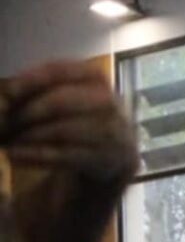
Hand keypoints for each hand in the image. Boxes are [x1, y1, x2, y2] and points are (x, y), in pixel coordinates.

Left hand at [3, 62, 138, 185]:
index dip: (32, 80)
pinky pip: (69, 156)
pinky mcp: (112, 163)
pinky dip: (38, 155)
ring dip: (31, 135)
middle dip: (30, 111)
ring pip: (66, 130)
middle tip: (5, 121)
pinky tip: (15, 156)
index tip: (8, 92)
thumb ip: (39, 95)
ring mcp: (116, 135)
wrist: (107, 171)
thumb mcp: (62, 106)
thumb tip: (5, 94)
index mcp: (96, 79)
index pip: (62, 71)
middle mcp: (112, 104)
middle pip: (64, 101)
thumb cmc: (77, 131)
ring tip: (6, 140)